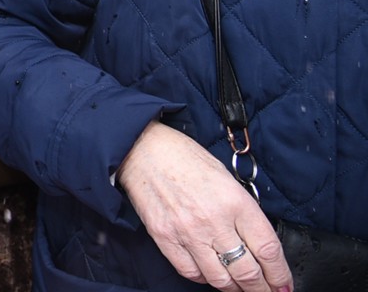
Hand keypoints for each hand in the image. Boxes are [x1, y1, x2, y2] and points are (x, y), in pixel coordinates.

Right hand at [117, 122, 288, 291]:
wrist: (141, 147)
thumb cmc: (185, 158)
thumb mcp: (226, 179)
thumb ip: (242, 213)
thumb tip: (258, 246)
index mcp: (235, 202)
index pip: (268, 251)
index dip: (280, 275)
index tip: (284, 284)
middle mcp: (214, 221)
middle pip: (248, 272)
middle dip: (262, 289)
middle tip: (268, 291)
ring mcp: (187, 232)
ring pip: (221, 279)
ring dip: (235, 288)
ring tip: (241, 288)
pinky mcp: (165, 238)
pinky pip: (190, 272)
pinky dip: (204, 278)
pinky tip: (210, 274)